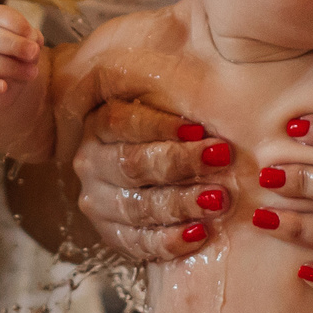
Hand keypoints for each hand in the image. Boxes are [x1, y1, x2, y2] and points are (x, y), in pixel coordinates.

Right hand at [0, 4, 41, 109]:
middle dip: (15, 44)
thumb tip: (34, 41)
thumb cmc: (14, 59)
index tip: (36, 40)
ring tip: (31, 74)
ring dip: (10, 67)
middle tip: (34, 54)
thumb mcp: (25, 47)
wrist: (3, 89)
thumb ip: (31, 41)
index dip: (19, 25)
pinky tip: (3, 87)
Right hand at [68, 100, 234, 264]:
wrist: (158, 174)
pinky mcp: (113, 235)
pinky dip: (169, 241)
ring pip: (137, 206)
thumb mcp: (166, 98)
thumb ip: (174, 88)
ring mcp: (99, 202)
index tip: (199, 129)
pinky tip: (200, 235)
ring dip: (180, 204)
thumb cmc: (171, 129)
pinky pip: (138, 243)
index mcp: (100, 125)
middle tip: (220, 160)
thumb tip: (208, 69)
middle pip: (131, 164)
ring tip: (218, 200)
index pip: (121, 122)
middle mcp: (92, 163)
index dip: (159, 126)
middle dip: (179, 163)